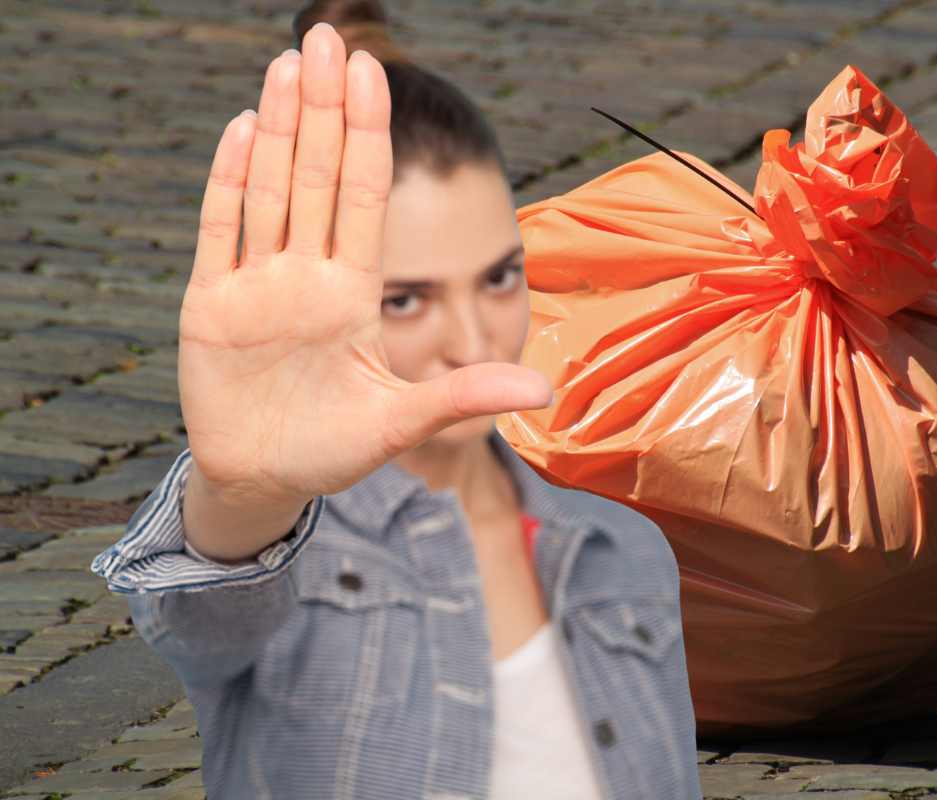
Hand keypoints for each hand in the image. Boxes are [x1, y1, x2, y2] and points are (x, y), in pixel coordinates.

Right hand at [177, 23, 550, 505]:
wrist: (266, 478)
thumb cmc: (334, 449)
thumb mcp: (404, 422)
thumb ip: (464, 396)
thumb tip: (546, 390)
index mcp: (353, 293)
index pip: (364, 197)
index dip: (369, 136)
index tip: (376, 75)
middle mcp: (307, 276)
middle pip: (317, 176)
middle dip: (324, 109)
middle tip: (328, 39)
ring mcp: (259, 285)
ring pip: (271, 190)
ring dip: (279, 128)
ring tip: (289, 65)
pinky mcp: (213, 306)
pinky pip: (221, 233)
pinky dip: (229, 182)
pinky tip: (243, 129)